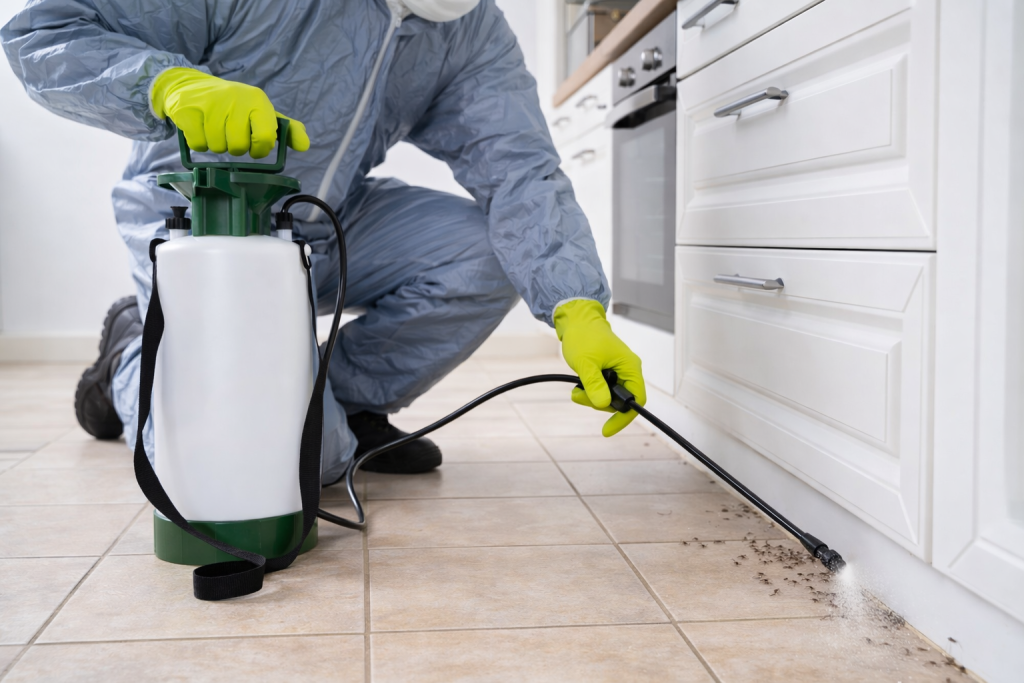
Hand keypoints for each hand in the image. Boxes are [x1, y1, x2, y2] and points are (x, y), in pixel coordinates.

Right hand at [151, 67, 309, 157]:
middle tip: (230, 133)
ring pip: (218, 147)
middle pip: (239, 147)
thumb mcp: (261, 111)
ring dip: (216, 144)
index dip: (259, 149)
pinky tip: (200, 128)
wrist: (191, 84)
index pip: (265, 138)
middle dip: (235, 147)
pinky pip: (198, 144)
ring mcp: (210, 105)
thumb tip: (305, 145)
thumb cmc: (233, 104)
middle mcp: (235, 99)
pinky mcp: (187, 111)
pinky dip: (199, 143)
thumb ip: (286, 128)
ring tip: (215, 128)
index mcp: (257, 100)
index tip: (254, 146)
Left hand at [554, 299, 646, 436]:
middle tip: (580, 396)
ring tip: (576, 390)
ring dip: (592, 397)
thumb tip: (603, 404)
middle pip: (620, 400)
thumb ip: (595, 384)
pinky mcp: (609, 371)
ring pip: (610, 396)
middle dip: (600, 404)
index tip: (607, 430)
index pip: (636, 399)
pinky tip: (579, 386)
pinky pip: (603, 389)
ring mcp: (619, 371)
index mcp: (630, 366)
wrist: (577, 320)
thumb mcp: (586, 363)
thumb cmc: (584, 336)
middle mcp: (628, 370)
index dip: (624, 417)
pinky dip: (591, 391)